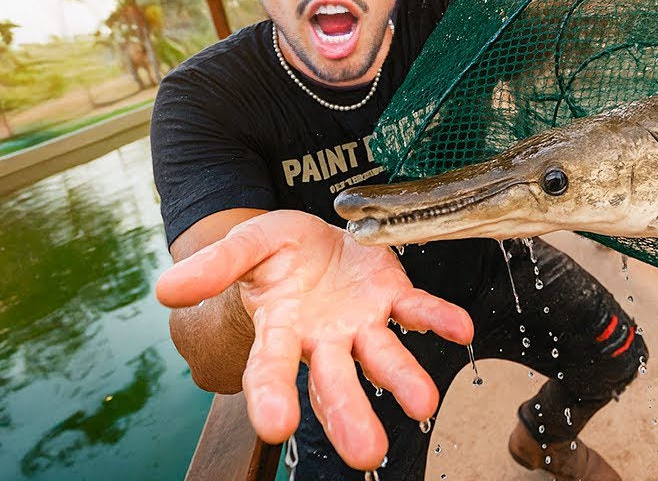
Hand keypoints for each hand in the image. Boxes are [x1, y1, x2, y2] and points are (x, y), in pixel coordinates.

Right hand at [154, 210, 472, 469]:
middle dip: (349, 416)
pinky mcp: (394, 298)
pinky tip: (460, 330)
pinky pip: (419, 311)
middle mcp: (323, 339)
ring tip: (424, 405)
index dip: (272, 398)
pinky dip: (439, 320)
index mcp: (279, 330)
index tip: (276, 427)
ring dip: (404, 380)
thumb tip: (164, 289)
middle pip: (334, 382)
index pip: (270, 370)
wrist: (316, 237)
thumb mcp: (245, 246)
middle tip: (368, 453)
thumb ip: (214, 266)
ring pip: (383, 358)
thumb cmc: (278, 254)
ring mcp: (362, 323)